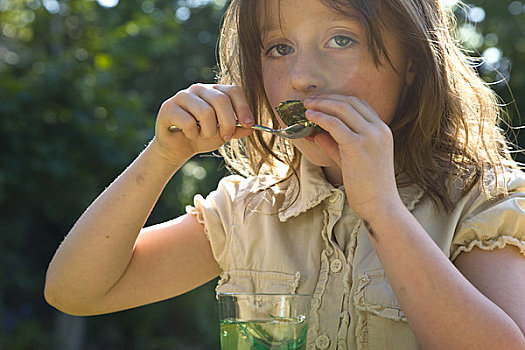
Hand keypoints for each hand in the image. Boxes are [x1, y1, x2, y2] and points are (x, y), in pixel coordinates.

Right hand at [153, 84, 253, 163]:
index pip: (234, 91)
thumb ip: (237, 129)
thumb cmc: (202, 136)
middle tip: (226, 136)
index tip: (249, 124)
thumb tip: (251, 128)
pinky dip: (192, 134)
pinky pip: (188, 122)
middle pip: (221, 100)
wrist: (178, 147)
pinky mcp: (168, 107)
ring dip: (208, 131)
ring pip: (205, 112)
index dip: (243, 107)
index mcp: (215, 91)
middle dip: (228, 123)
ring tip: (203, 135)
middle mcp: (199, 89)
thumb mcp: (224, 134)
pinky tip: (188, 134)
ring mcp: (183, 96)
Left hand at [304, 94, 402, 221]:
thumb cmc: (368, 186)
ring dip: (321, 104)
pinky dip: (320, 117)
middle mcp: (379, 129)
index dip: (338, 98)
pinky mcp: (357, 145)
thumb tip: (316, 133)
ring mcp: (370, 136)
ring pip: (342, 109)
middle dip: (327, 98)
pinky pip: (335, 124)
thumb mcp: (351, 159)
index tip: (321, 100)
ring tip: (306, 106)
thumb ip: (335, 144)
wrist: (380, 205)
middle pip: (350, 102)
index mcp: (382, 130)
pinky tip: (309, 117)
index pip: (359, 104)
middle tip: (309, 100)